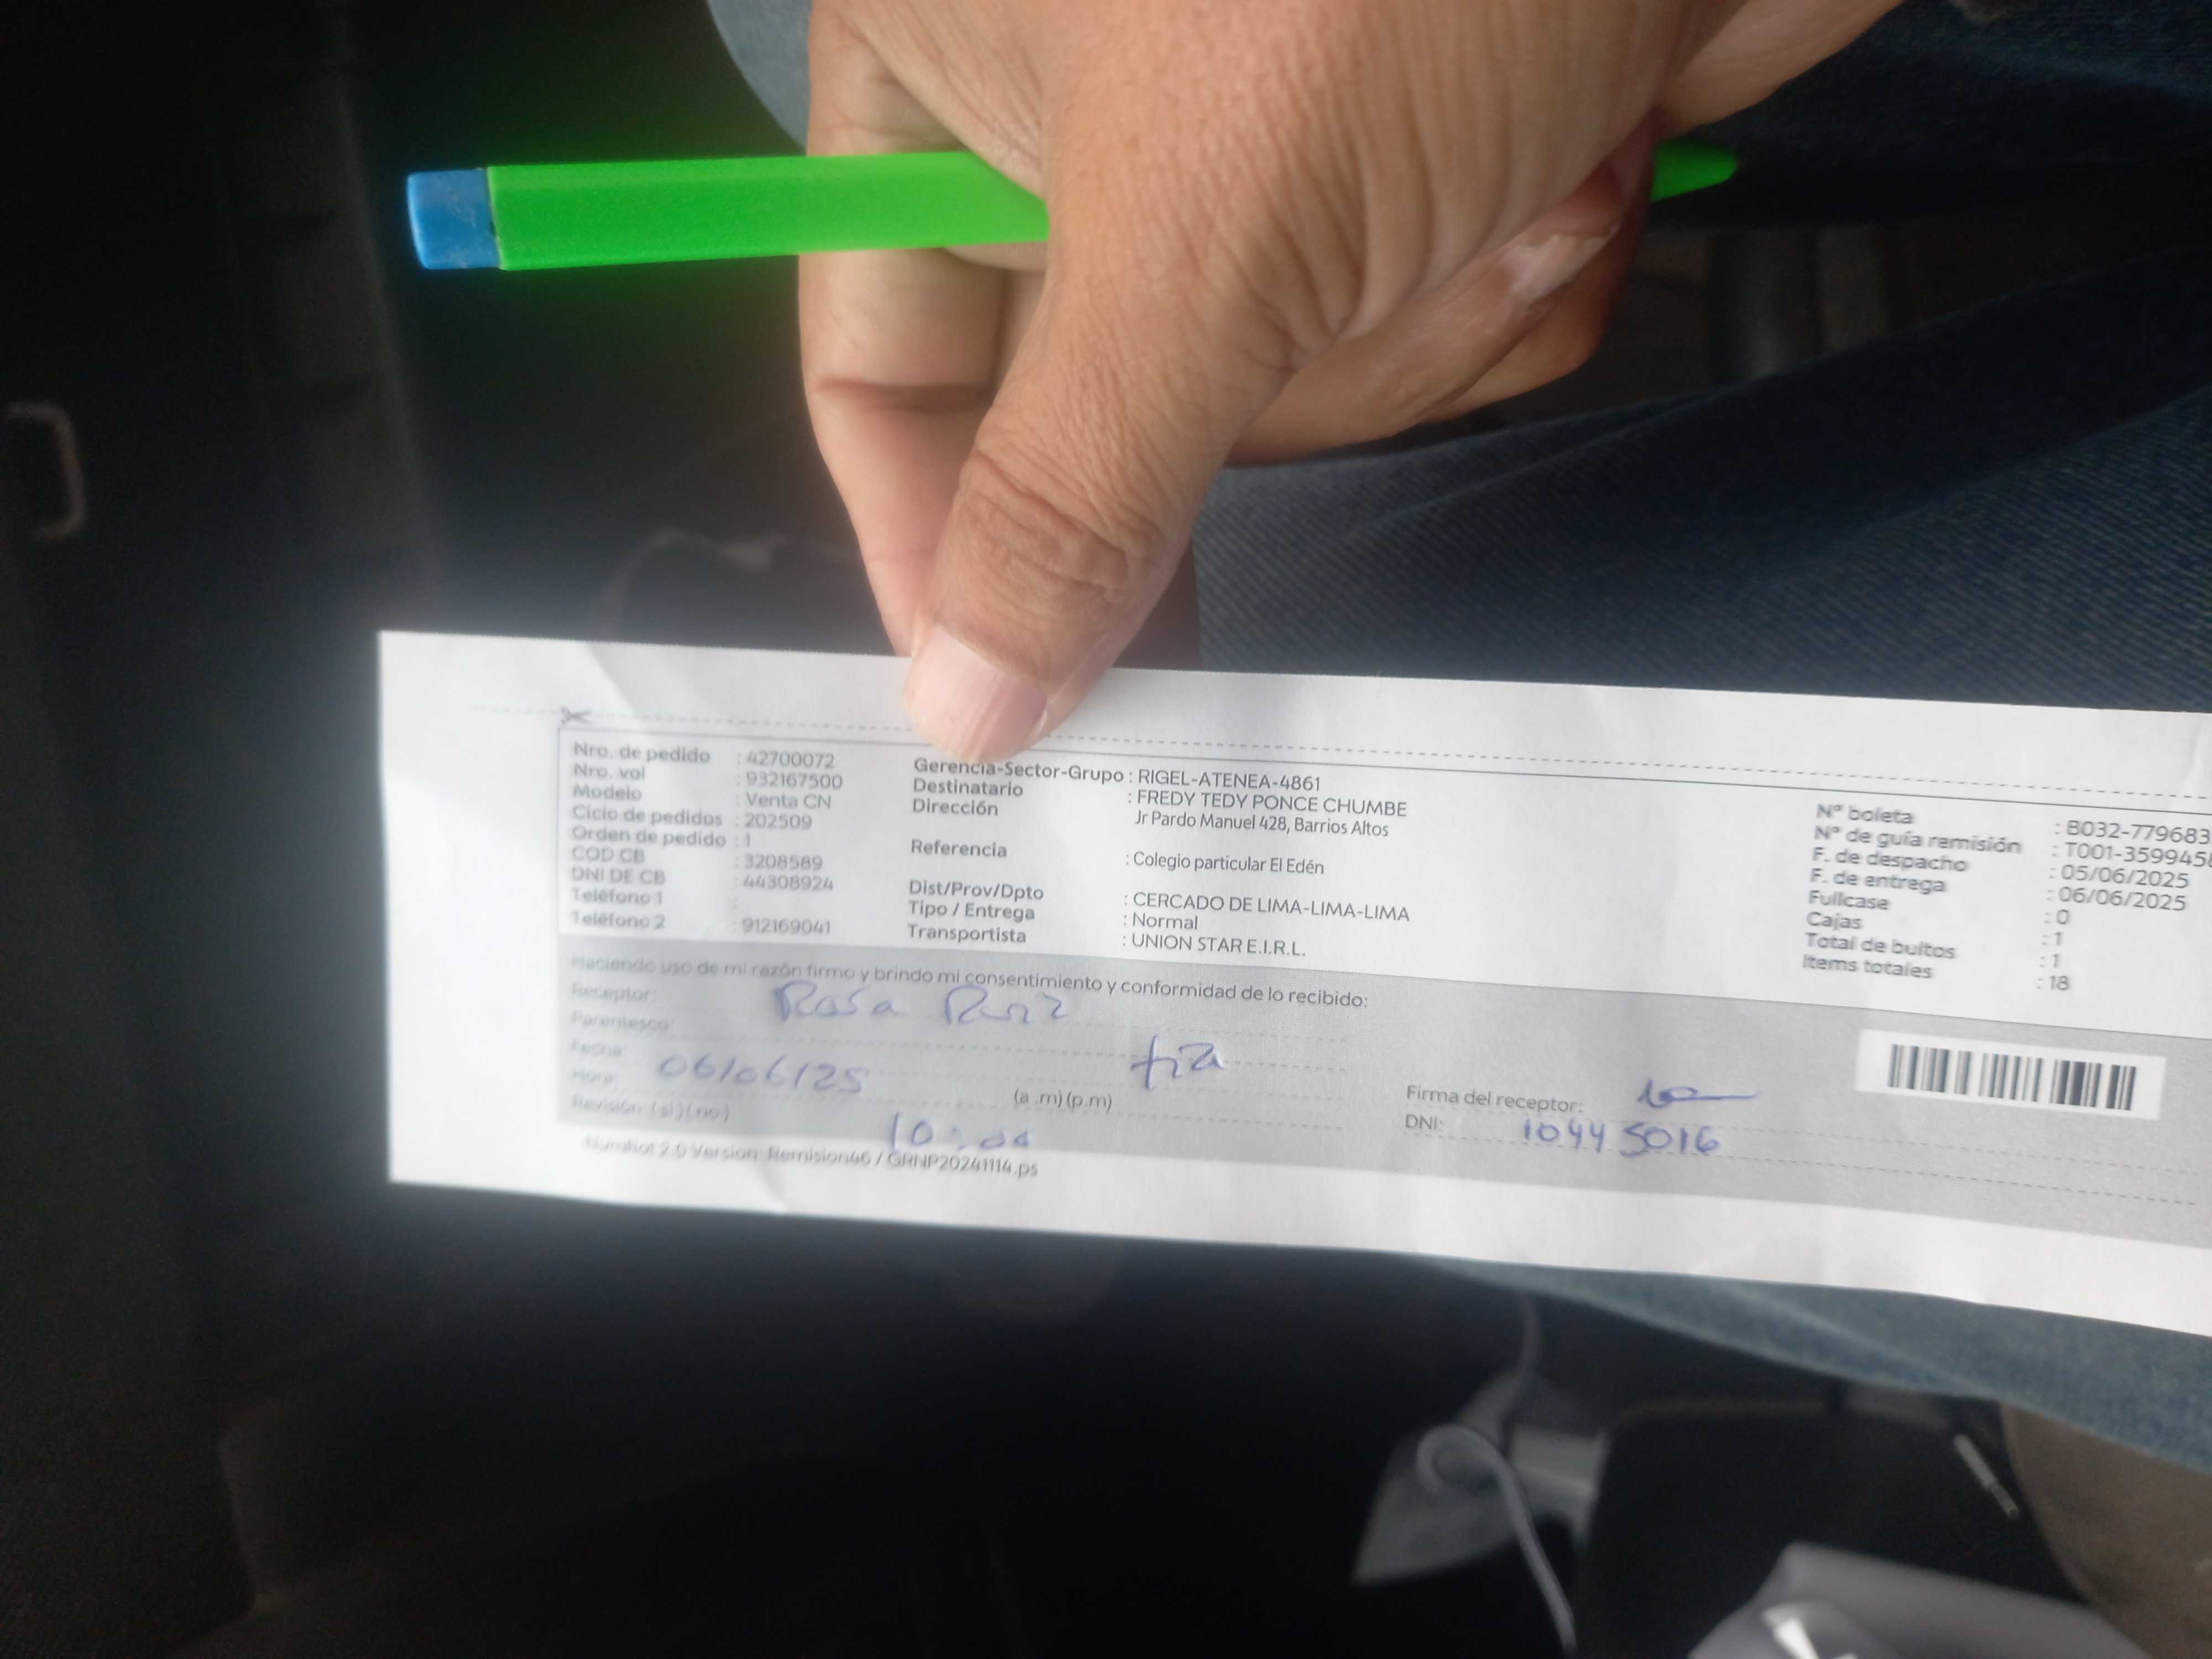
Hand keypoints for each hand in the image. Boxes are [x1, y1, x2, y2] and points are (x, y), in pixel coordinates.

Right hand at [802, 0, 1898, 758]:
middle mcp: (1090, 121)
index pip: (878, 361)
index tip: (1003, 703)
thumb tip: (960, 706)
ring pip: (1294, 404)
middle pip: (1110, 416)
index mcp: (948, 73)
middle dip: (1267, 387)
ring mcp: (1268, 155)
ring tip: (1503, 179)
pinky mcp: (1429, 182)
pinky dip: (1523, 282)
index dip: (933, 543)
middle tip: (1335, 294)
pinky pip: (1432, 350)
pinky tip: (1578, 161)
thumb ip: (1067, 491)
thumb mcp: (1194, 235)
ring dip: (1424, 326)